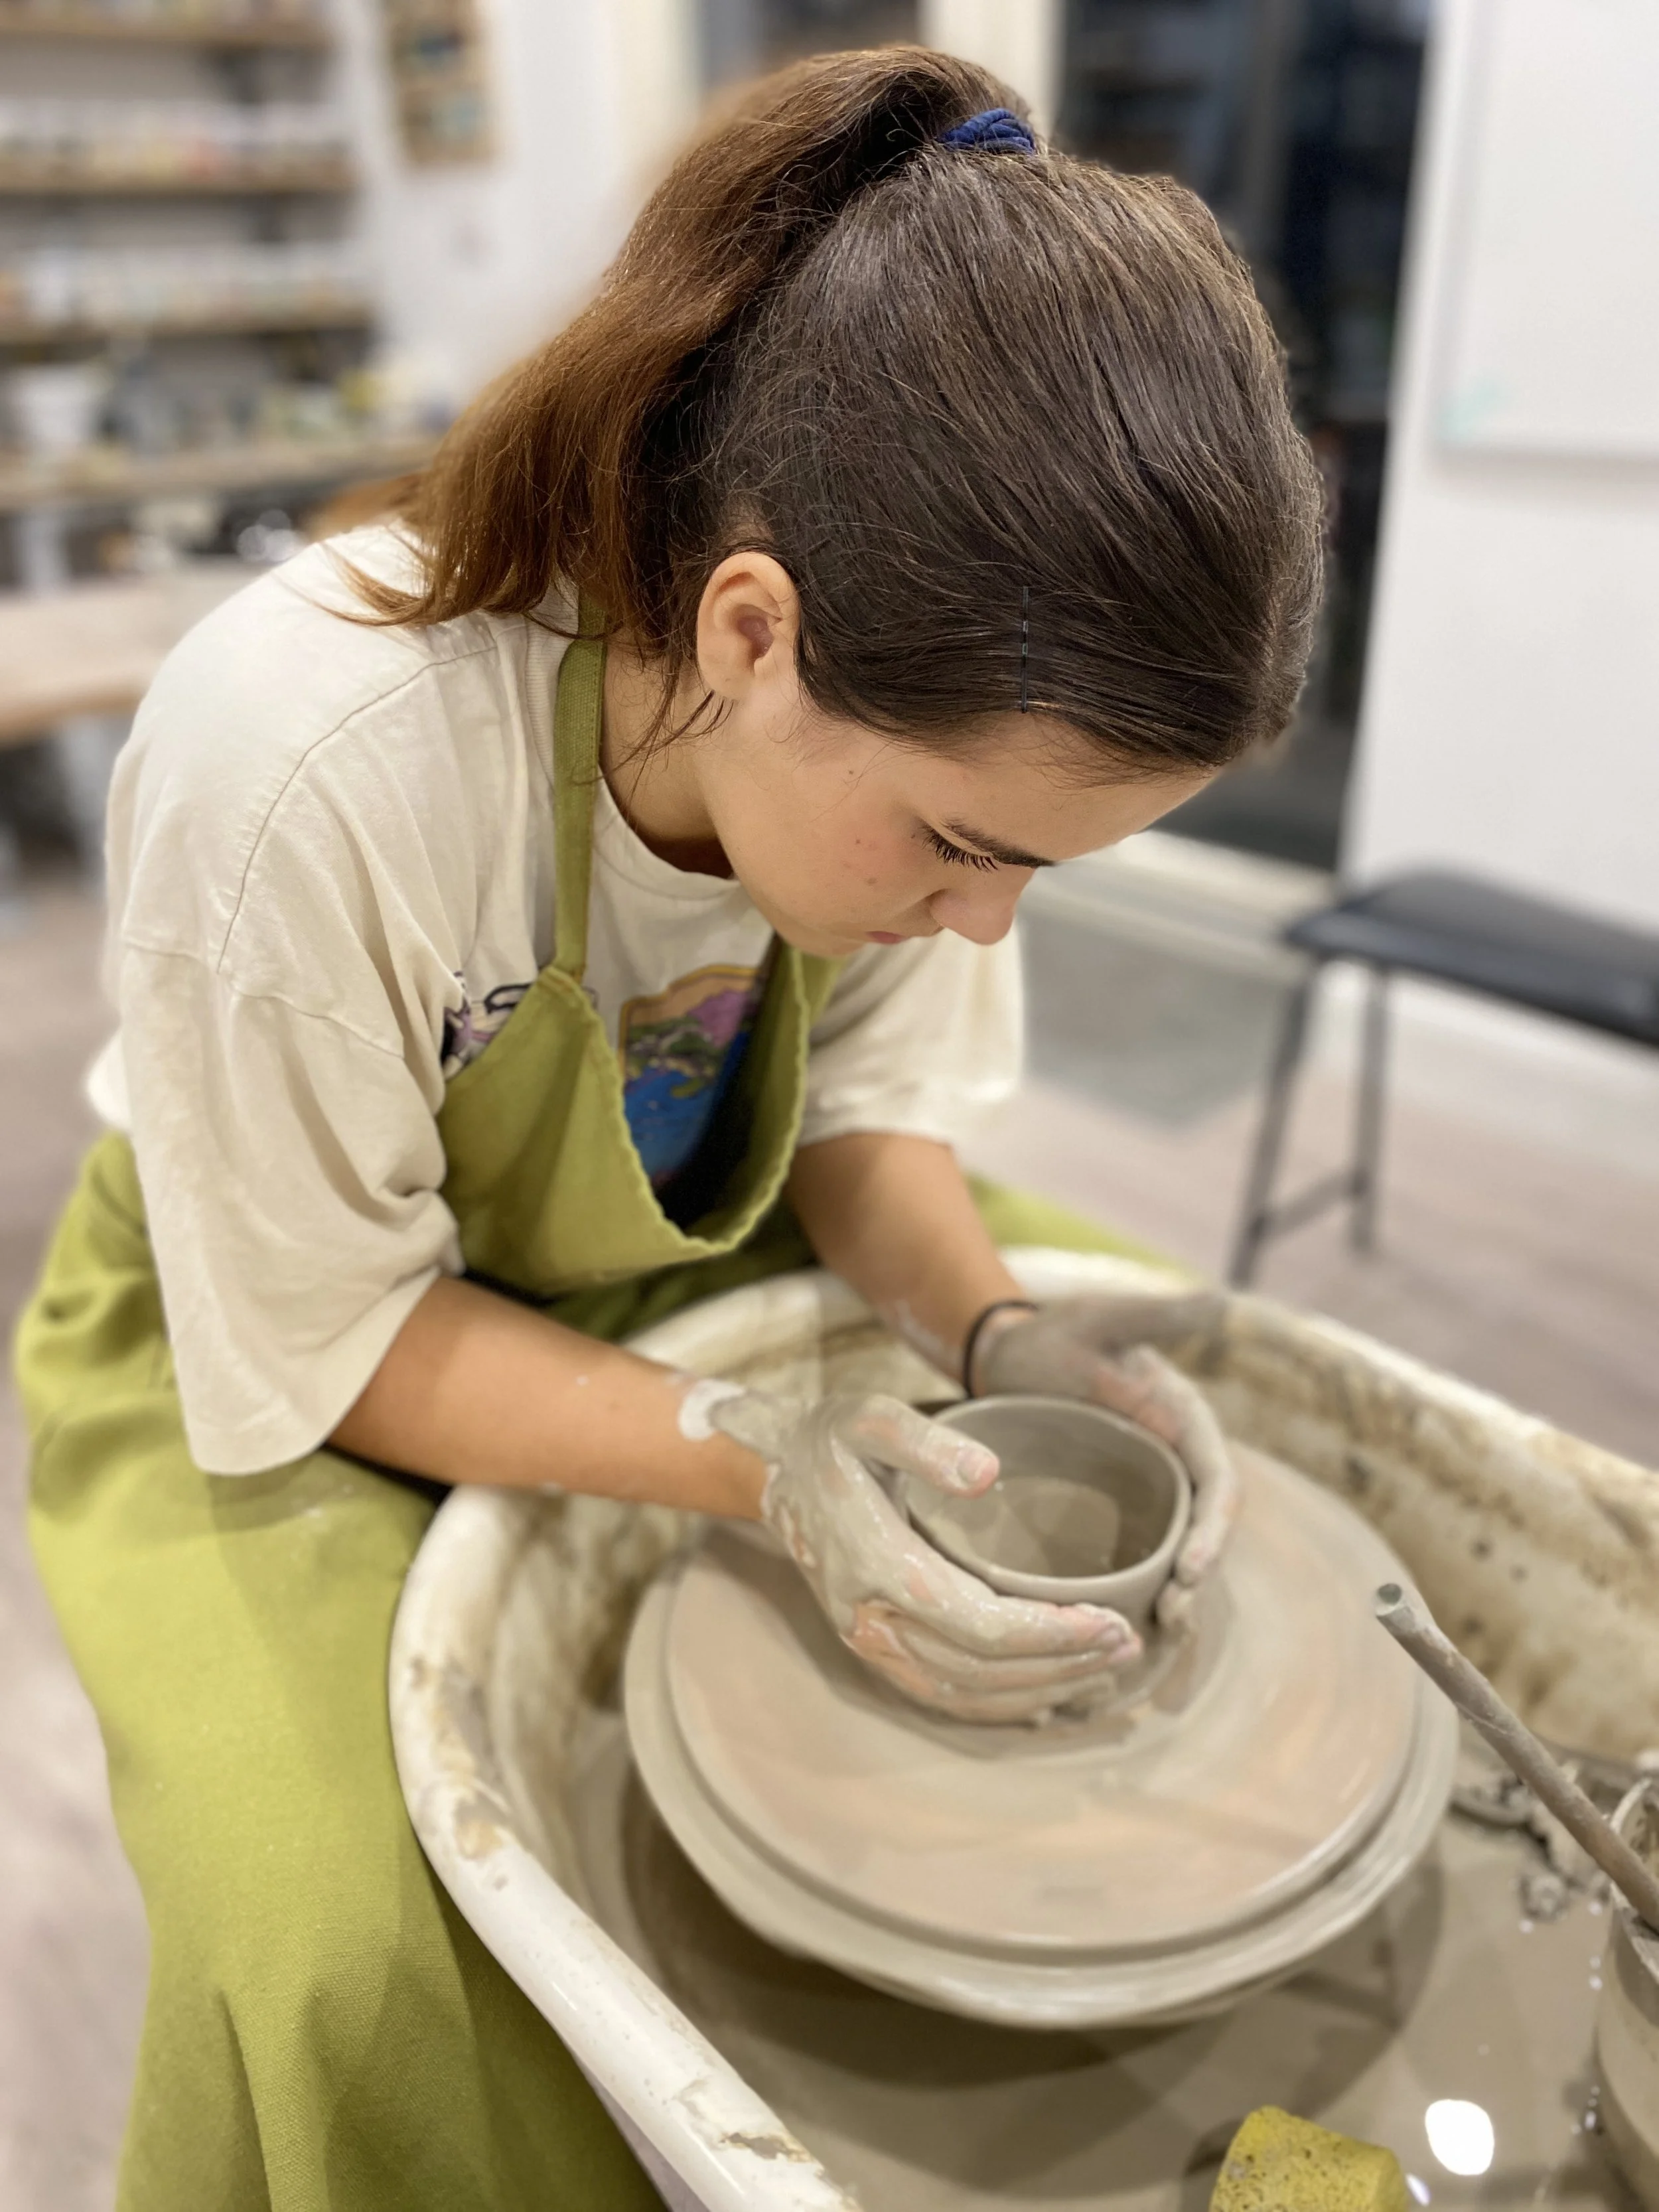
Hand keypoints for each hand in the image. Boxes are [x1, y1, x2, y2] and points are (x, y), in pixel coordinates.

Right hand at [710, 1387, 1141, 1723]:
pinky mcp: (872, 1649)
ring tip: (1104, 1669)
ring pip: (964, 1694)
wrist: (776, 1473)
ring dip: (1040, 1690)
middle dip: (1062, 1665)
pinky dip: (998, 1706)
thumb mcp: (870, 1416)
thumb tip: (987, 1475)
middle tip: (1127, 1645)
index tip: (1111, 1620)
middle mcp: (870, 1620)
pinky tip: (1046, 1695)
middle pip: (981, 1670)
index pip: (981, 1624)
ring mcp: (867, 1642)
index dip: (1051, 1633)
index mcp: (877, 1564)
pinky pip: (940, 1696)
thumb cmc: (833, 1439)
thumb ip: (926, 1442)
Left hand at [973, 1290, 1237, 1629]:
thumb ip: (1155, 1318)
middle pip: (1203, 1529)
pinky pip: (1135, 1554)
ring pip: (1174, 1549)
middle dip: (1197, 1576)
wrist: (1002, 1353)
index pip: (1218, 1485)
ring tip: (1153, 1629)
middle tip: (1170, 1615)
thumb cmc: (1051, 1334)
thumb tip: (1221, 1302)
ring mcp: (1144, 1488)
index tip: (1191, 1570)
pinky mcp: (1112, 1509)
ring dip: (1172, 1591)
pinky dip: (1136, 1589)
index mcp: (1186, 1421)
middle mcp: (1174, 1459)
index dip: (1213, 1532)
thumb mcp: (1101, 1321)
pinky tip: (1112, 1622)